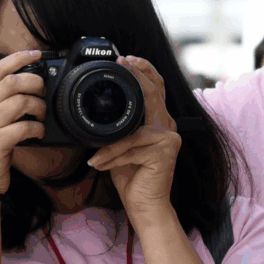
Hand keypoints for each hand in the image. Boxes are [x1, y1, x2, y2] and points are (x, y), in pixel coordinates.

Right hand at [0, 51, 44, 193]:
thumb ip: (3, 102)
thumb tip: (29, 85)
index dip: (18, 58)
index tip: (36, 54)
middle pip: (12, 81)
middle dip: (34, 82)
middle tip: (42, 91)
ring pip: (21, 102)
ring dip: (38, 107)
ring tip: (41, 116)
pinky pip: (24, 127)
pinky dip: (37, 129)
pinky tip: (38, 133)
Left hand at [88, 57, 180, 227]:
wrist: (145, 205)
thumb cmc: (132, 176)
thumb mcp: (120, 145)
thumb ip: (118, 127)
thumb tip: (97, 111)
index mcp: (158, 122)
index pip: (156, 87)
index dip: (143, 70)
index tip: (126, 59)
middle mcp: (167, 126)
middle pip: (153, 92)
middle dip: (137, 75)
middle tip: (121, 63)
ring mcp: (168, 137)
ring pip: (132, 128)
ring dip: (110, 145)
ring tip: (95, 156)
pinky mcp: (165, 150)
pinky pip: (130, 147)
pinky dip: (111, 156)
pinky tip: (100, 164)